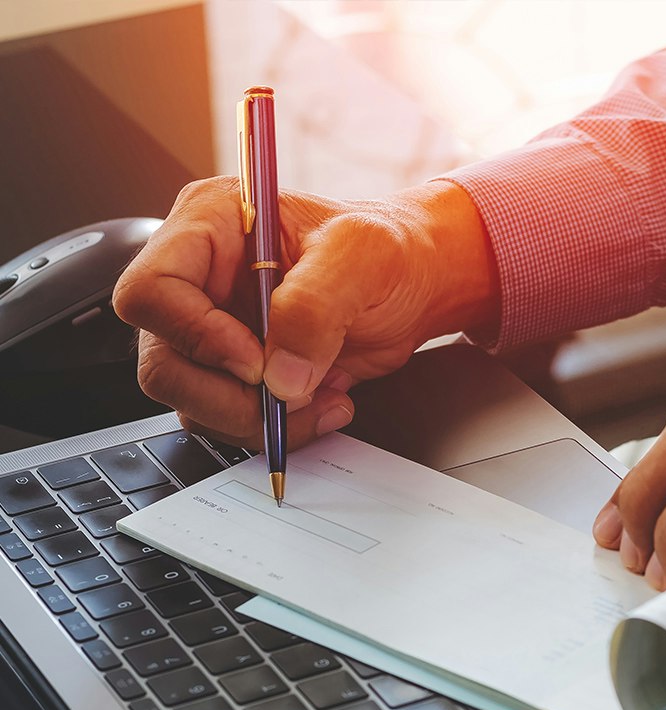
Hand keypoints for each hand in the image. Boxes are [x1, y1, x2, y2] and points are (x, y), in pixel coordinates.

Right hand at [113, 176, 497, 450]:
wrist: (415, 286)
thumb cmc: (388, 250)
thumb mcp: (362, 256)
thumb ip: (316, 306)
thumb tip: (280, 376)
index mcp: (210, 228)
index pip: (153, 291)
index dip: (195, 336)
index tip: (256, 361)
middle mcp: (201, 282)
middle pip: (163, 361)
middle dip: (226, 397)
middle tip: (288, 397)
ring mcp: (215, 332)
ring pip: (193, 401)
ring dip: (256, 419)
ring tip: (320, 398)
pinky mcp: (238, 374)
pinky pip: (230, 419)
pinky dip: (276, 428)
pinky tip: (321, 406)